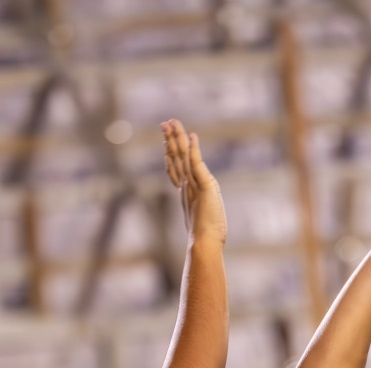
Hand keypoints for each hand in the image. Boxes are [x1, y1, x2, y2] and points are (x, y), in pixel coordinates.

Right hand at [162, 119, 225, 245]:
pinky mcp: (203, 186)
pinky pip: (197, 163)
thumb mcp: (202, 219)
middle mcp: (187, 186)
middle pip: (176, 157)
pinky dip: (194, 149)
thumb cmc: (206, 236)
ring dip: (178, 138)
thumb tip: (195, 215)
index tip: (165, 140)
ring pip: (183, 156)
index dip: (170, 153)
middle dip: (170, 140)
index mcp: (187, 192)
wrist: (205, 243)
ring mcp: (193, 185)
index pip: (177, 167)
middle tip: (164, 123)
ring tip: (172, 122)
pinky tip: (192, 135)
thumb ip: (197, 213)